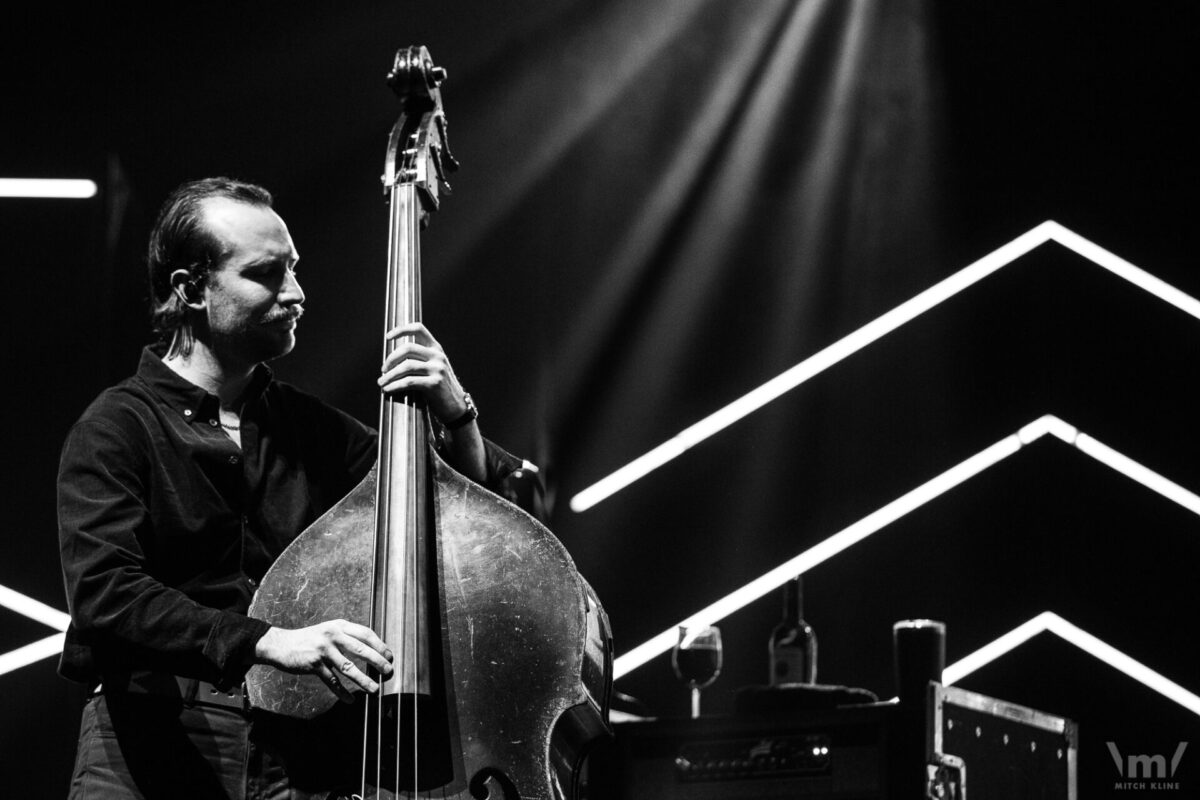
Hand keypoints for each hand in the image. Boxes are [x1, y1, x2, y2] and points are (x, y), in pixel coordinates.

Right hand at [254, 619, 393, 702]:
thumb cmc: (309, 639)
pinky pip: (332, 681)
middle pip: (361, 649)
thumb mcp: (329, 630)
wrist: (281, 644)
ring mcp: (323, 650)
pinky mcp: (314, 664)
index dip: (380, 645)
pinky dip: (342, 692)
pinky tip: (350, 700)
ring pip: (348, 667)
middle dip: (377, 661)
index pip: (366, 633)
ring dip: (363, 680)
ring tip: (374, 689)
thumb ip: (347, 636)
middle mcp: (333, 635)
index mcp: (340, 625)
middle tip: (388, 671)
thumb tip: (371, 649)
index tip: (389, 656)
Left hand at [378, 322, 470, 423]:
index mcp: (436, 349)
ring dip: (389, 375)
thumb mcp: (434, 368)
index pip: (418, 329)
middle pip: (408, 348)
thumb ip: (420, 359)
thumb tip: (393, 359)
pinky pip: (409, 382)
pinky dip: (395, 386)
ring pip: (406, 366)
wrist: (456, 407)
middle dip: (391, 359)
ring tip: (381, 382)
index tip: (388, 337)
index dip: (401, 330)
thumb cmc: (440, 389)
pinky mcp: (435, 383)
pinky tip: (388, 390)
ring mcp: (438, 369)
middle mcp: (438, 356)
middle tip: (383, 370)